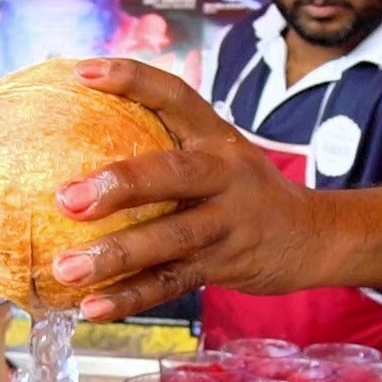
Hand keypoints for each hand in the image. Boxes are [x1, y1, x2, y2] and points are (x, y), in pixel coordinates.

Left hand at [50, 58, 320, 321]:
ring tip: (66, 268)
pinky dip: (132, 298)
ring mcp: (230, 222)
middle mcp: (226, 174)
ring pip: (170, 238)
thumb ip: (168, 144)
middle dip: (120, 184)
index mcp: (217, 137)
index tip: (80, 72)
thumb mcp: (219, 154)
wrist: (315, 236)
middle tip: (67, 198)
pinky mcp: (227, 264)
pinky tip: (93, 308)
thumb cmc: (245, 191)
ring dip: (116, 255)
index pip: (175, 96)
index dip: (131, 80)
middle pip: (174, 173)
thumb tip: (77, 137)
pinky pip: (173, 283)